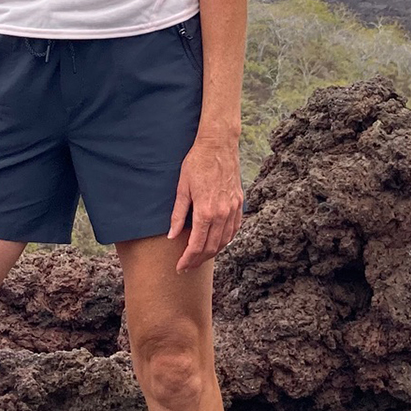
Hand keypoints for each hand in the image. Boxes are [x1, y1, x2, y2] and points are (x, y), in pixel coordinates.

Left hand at [168, 137, 242, 272]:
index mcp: (206, 211)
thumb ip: (178, 214)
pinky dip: (226, 240)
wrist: (218, 145)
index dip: (187, 259)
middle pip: (211, 247)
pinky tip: (218, 243)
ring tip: (200, 257)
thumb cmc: (197, 163)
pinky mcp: (239, 202)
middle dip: (198, 260)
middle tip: (187, 266)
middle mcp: (222, 213)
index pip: (197, 245)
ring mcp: (233, 208)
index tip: (180, 266)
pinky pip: (234, 229)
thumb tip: (172, 235)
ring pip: (225, 240)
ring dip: (212, 253)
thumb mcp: (182, 188)